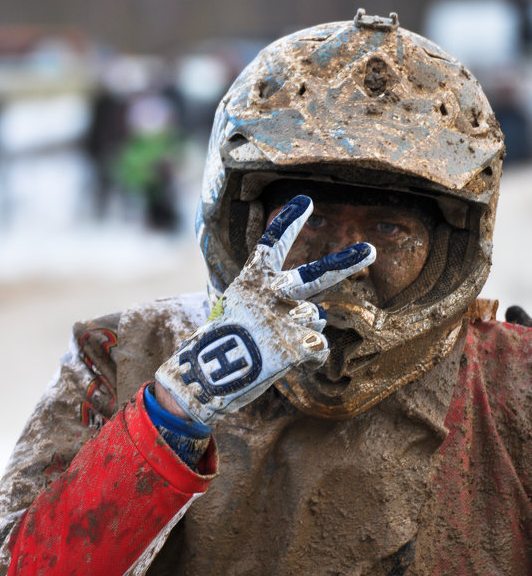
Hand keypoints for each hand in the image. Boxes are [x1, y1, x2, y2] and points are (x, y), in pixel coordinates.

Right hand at [155, 195, 374, 424]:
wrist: (207, 373)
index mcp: (252, 280)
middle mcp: (274, 292)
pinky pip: (320, 348)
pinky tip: (288, 364)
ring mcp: (289, 316)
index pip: (271, 244)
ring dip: (304, 334)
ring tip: (275, 347)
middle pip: (318, 275)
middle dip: (346, 262)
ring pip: (315, 321)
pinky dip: (310, 358)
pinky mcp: (300, 342)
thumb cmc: (216, 346)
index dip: (288, 223)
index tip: (305, 202)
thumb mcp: (236, 311)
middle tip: (369, 250)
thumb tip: (315, 314)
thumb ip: (270, 304)